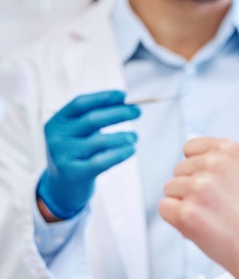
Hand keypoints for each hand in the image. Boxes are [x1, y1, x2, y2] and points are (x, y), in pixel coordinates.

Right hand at [37, 90, 140, 219]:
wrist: (62, 187)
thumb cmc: (79, 152)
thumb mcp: (81, 133)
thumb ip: (97, 117)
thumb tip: (125, 102)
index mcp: (57, 122)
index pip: (80, 103)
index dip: (102, 97)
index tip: (123, 94)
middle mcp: (56, 137)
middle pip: (91, 120)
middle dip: (118, 113)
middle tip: (138, 111)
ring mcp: (63, 156)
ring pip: (99, 141)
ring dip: (122, 136)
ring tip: (134, 137)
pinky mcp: (74, 174)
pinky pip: (102, 161)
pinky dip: (120, 153)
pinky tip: (132, 149)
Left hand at [160, 95, 238, 278]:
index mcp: (228, 148)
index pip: (191, 150)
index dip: (204, 171)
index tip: (225, 187)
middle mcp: (213, 164)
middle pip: (179, 171)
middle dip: (194, 189)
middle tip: (222, 205)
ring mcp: (199, 189)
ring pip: (170, 189)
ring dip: (186, 205)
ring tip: (214, 216)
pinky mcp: (186, 214)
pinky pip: (164, 208)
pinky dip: (177, 221)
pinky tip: (202, 226)